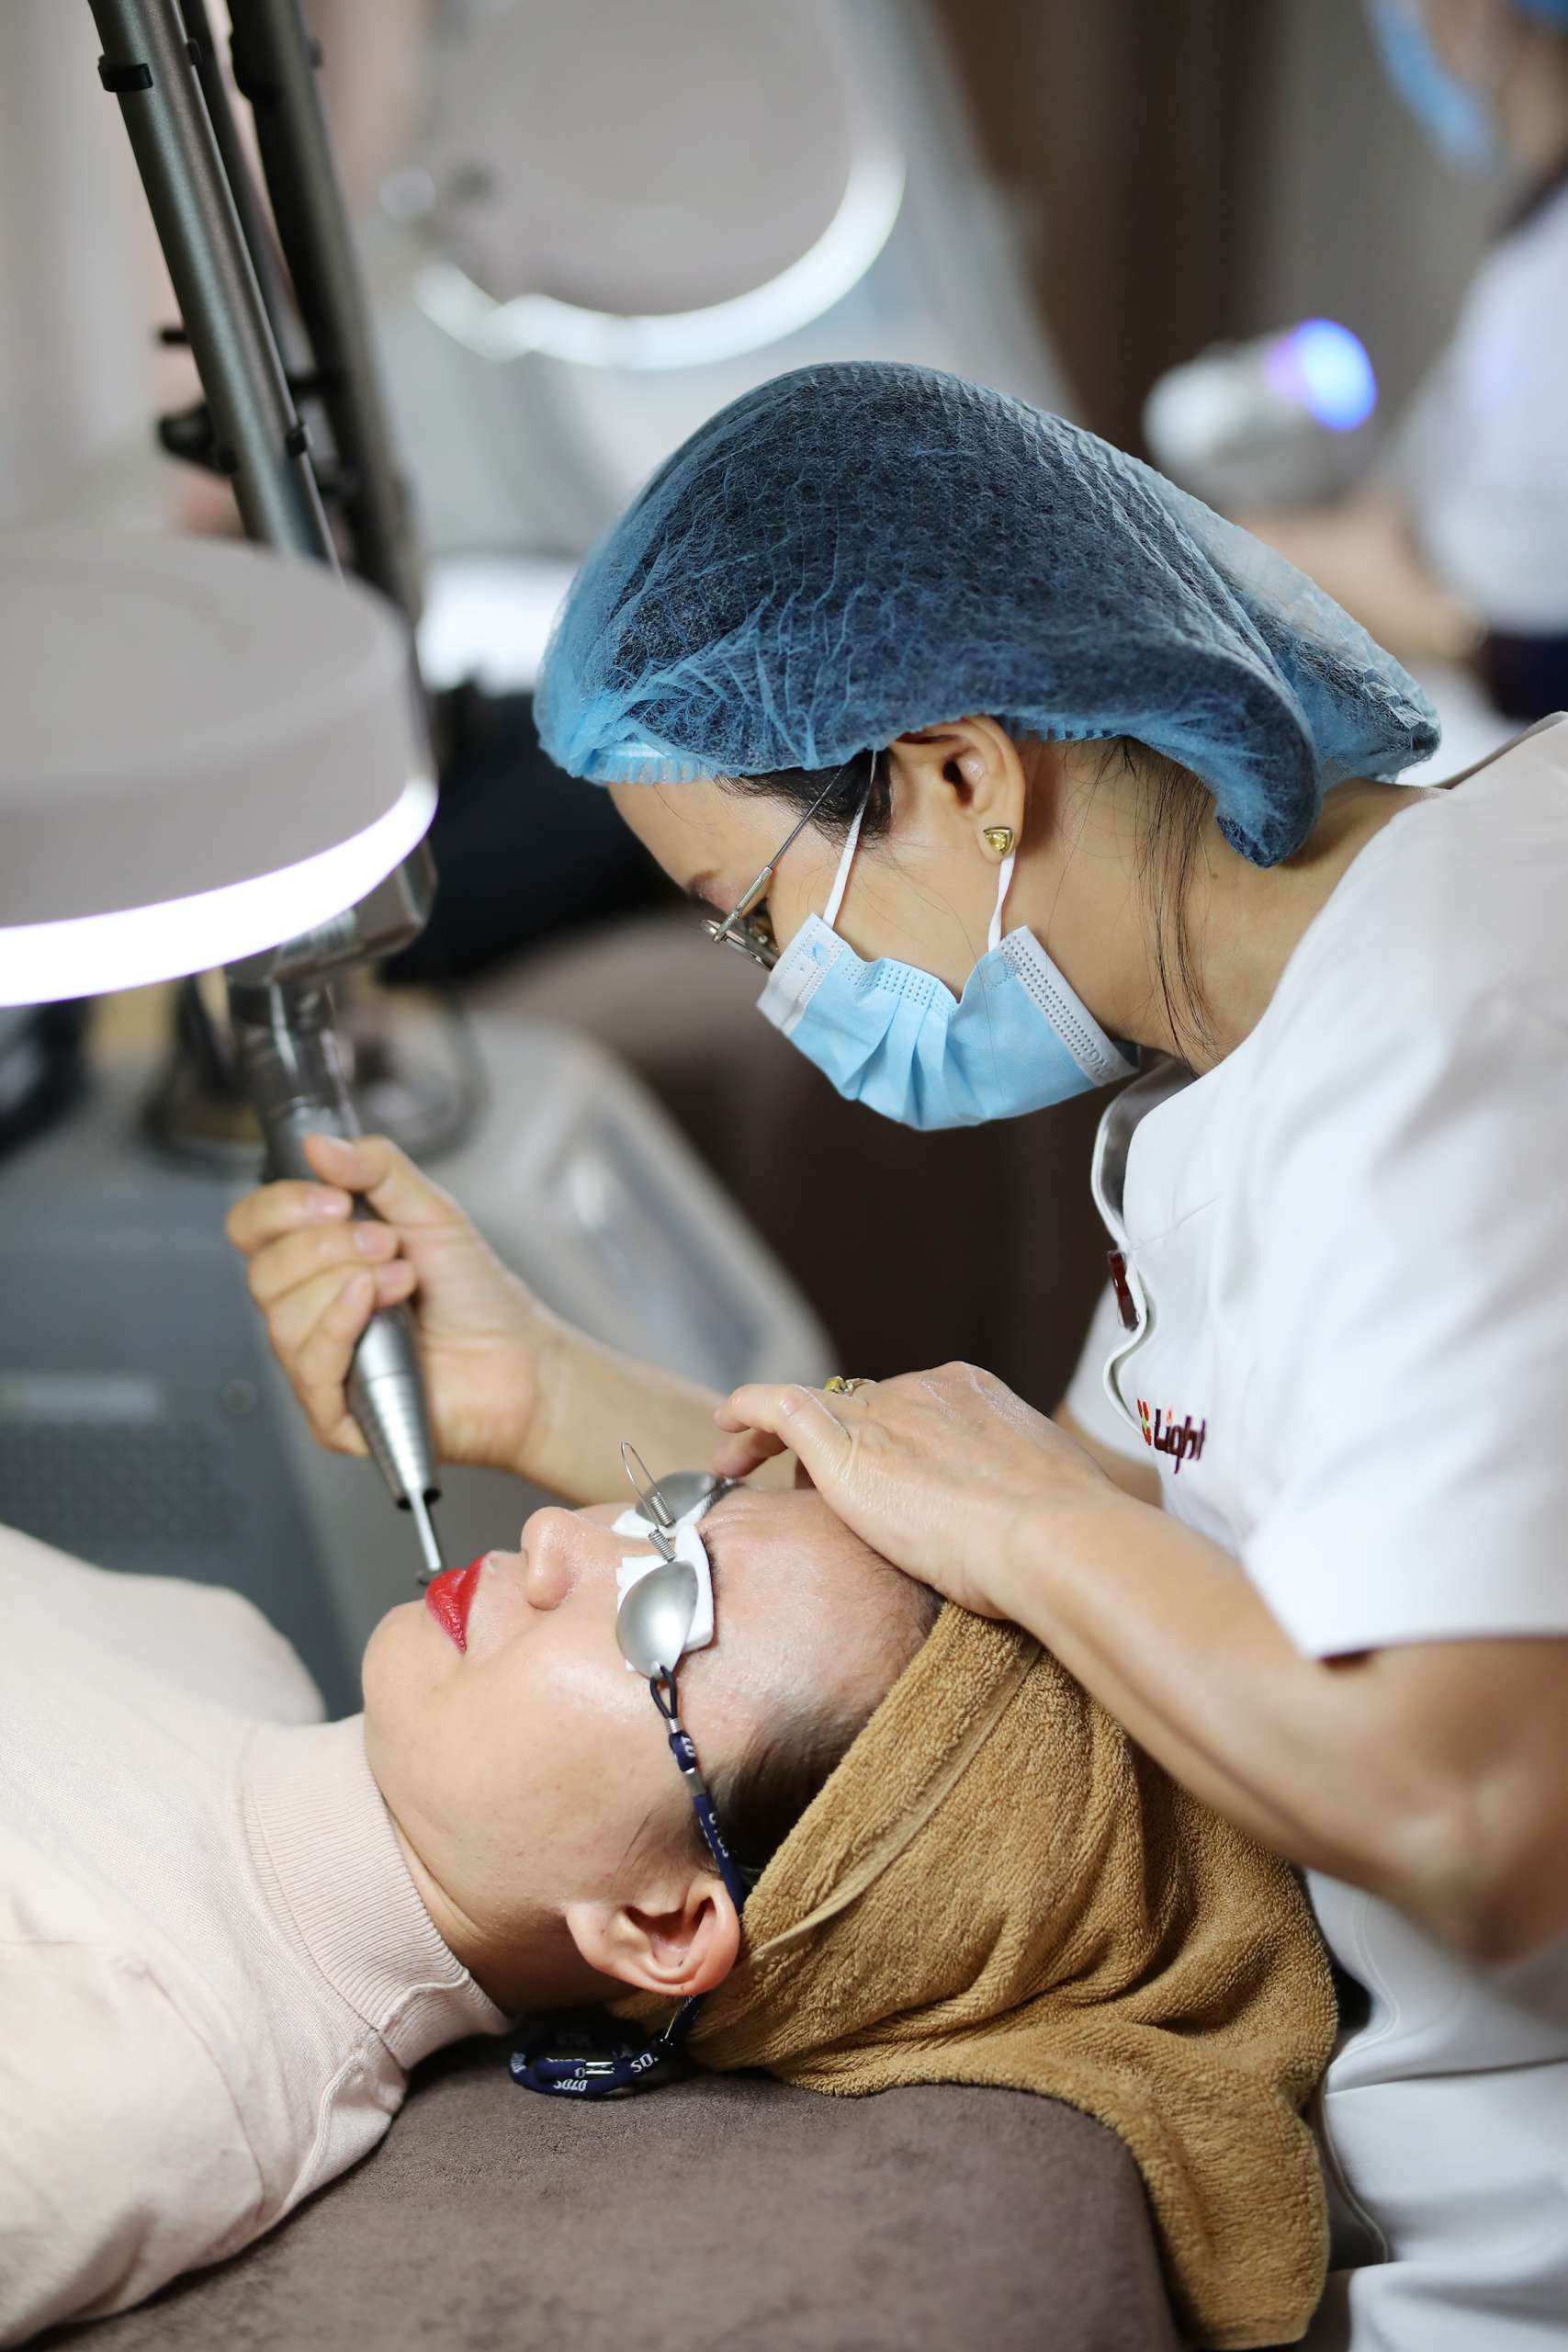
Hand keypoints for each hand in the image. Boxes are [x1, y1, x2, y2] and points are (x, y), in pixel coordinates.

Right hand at [224, 1132, 551, 1476]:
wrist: (521, 1356)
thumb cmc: (475, 1294)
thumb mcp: (431, 1211)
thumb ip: (377, 1170)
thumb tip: (318, 1144)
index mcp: (315, 1259)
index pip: (252, 1227)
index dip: (281, 1207)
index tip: (335, 1198)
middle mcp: (307, 1310)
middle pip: (263, 1272)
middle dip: (329, 1247)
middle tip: (390, 1244)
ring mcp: (317, 1361)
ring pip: (283, 1317)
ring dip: (347, 1284)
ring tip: (404, 1280)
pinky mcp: (334, 1412)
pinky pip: (308, 1365)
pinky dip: (339, 1326)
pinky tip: (374, 1306)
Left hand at [713, 1362, 1115, 1617]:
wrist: (1054, 1538)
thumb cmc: (1063, 1536)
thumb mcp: (1044, 1495)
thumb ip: (1011, 1494)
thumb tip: (1017, 1522)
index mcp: (973, 1393)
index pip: (909, 1407)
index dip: (882, 1438)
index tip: (875, 1475)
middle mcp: (923, 1391)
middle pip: (860, 1410)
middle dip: (833, 1443)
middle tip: (807, 1491)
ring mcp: (883, 1414)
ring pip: (813, 1410)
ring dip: (775, 1435)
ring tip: (739, 1461)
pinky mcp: (846, 1447)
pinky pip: (777, 1408)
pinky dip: (747, 1411)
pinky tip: (725, 1432)